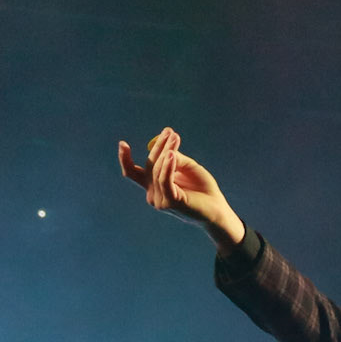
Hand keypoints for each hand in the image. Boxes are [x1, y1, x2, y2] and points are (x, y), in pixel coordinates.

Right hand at [117, 126, 245, 252]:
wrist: (218, 209)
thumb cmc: (203, 188)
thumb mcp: (187, 167)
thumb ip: (175, 158)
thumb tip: (166, 150)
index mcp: (154, 186)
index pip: (133, 173)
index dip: (125, 159)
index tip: (122, 143)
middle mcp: (152, 194)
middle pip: (149, 166)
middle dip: (159, 147)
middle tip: (169, 132)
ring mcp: (159, 200)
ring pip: (157, 171)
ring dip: (167, 152)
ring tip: (175, 138)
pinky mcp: (169, 203)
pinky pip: (165, 180)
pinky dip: (168, 166)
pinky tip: (172, 154)